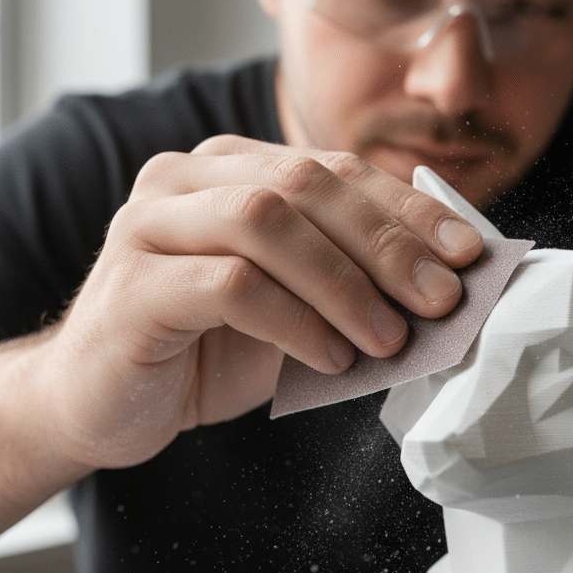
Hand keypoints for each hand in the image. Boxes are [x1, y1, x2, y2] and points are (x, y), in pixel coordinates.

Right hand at [38, 135, 482, 470]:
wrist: (103, 402)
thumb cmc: (206, 351)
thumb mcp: (293, 308)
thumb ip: (348, 283)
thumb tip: (442, 288)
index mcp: (231, 171)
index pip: (336, 171)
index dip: (409, 210)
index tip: (469, 254)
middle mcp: (186, 180)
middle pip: (306, 186)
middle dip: (388, 245)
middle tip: (442, 300)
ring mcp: (150, 226)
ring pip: (267, 222)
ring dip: (345, 284)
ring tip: (390, 339)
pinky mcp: (133, 285)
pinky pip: (230, 285)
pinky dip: (295, 322)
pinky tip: (331, 359)